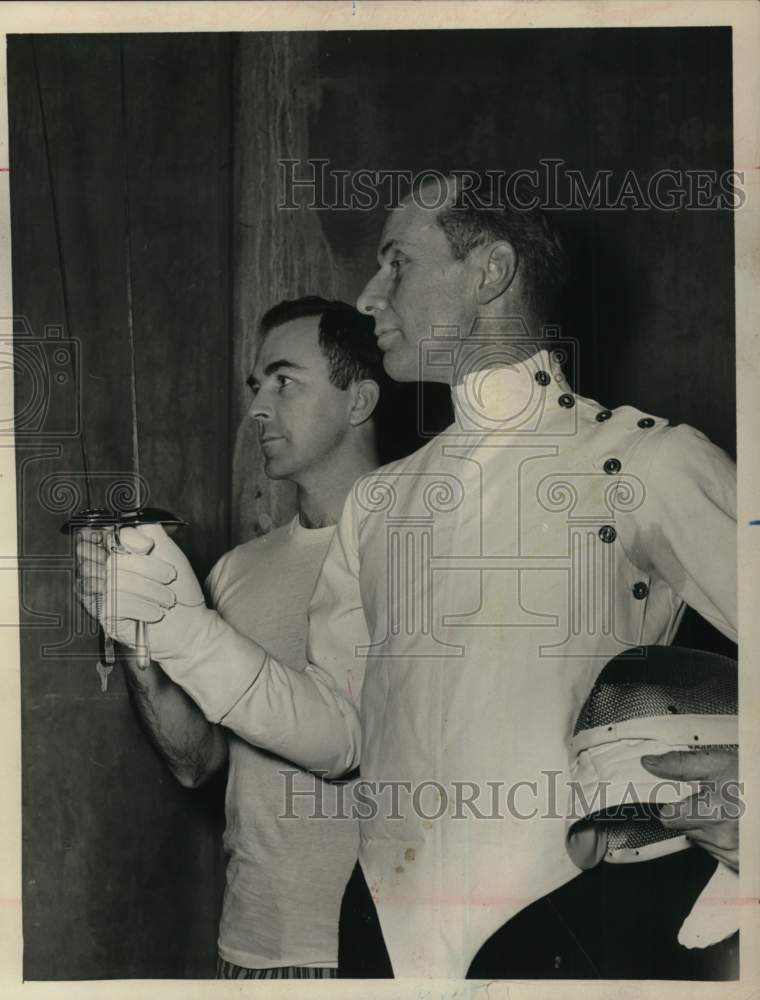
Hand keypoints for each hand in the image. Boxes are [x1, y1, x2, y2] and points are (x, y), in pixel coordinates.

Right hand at [76, 523, 205, 656]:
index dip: (125, 540)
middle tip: (169, 579)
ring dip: (152, 591)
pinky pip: (119, 603)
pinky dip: (145, 607)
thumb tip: (125, 531)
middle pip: (114, 560)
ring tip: (167, 600)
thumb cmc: (180, 590)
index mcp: (121, 554)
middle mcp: (108, 573)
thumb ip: (148, 532)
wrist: (191, 624)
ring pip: (118, 582)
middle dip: (150, 569)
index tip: (146, 548)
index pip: (104, 536)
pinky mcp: (107, 617)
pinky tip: (155, 613)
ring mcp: (105, 595)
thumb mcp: (169, 551)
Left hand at [641, 748, 739, 869]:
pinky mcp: (744, 864)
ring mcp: (734, 854)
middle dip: (694, 814)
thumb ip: (680, 765)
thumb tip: (649, 764)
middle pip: (686, 829)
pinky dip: (725, 840)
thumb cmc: (755, 779)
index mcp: (710, 814)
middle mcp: (721, 839)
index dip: (675, 805)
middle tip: (716, 799)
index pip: (669, 818)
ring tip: (731, 810)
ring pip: (703, 842)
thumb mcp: (719, 763)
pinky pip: (721, 853)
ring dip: (710, 828)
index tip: (685, 798)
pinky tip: (738, 825)